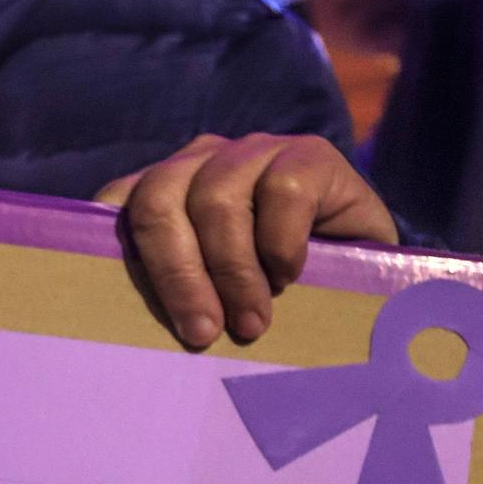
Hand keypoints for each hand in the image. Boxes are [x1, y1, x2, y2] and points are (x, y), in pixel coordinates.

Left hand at [97, 133, 397, 349]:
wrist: (366, 280)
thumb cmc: (274, 298)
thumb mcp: (213, 296)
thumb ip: (171, 292)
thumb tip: (116, 329)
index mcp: (166, 186)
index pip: (119, 205)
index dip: (123, 258)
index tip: (128, 318)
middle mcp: (202, 159)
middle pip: (159, 200)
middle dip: (178, 274)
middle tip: (202, 332)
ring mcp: (255, 151)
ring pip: (217, 199)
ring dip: (233, 272)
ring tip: (251, 323)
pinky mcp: (310, 155)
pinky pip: (282, 192)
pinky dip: (282, 244)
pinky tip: (291, 275)